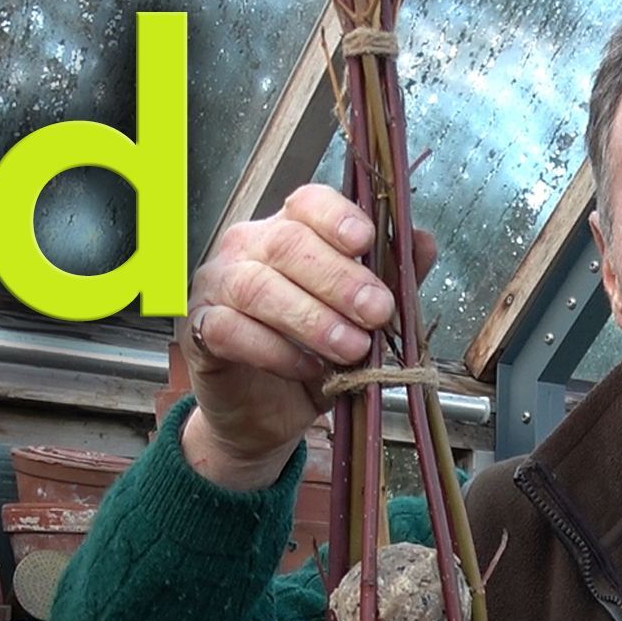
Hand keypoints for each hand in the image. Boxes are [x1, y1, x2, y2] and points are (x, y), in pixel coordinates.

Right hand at [182, 184, 436, 490]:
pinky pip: (229, 330)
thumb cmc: (310, 359)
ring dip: (311, 319)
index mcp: (287, 231)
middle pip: (287, 244)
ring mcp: (216, 287)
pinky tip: (306, 369)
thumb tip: (422, 242)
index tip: (366, 242)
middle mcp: (246, 248)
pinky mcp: (199, 331)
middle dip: (339, 279)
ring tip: (351, 348)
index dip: (336, 217)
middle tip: (377, 311)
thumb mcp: (359, 321)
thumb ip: (388, 280)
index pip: (307, 203)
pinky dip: (273, 350)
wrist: (264, 417)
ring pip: (257, 287)